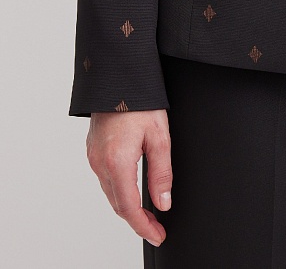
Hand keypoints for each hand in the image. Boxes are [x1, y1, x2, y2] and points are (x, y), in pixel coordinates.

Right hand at [86, 109, 171, 246]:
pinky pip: (105, 180)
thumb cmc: (140, 101)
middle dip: (137, 221)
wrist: (118, 78)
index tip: (157, 236)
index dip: (143, 227)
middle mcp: (100, 163)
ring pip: (110, 193)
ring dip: (127, 207)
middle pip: (118, 204)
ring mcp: (93, 157)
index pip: (129, 207)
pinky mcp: (93, 150)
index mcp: (117, 162)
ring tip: (148, 213)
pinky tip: (132, 191)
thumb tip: (163, 202)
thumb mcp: (159, 137)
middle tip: (156, 228)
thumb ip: (162, 173)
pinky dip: (119, 192)